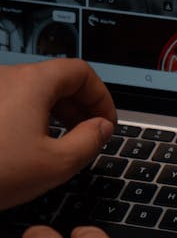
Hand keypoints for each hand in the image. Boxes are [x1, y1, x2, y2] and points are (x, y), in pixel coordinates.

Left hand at [0, 59, 116, 210]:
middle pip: (56, 79)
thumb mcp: (56, 164)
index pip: (80, 72)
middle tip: (89, 135)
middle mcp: (8, 78)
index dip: (101, 97)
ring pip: (33, 92)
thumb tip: (101, 129)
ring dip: (55, 113)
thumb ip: (89, 142)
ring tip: (61, 145)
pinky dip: (30, 118)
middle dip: (80, 106)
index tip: (106, 122)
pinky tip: (30, 148)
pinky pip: (12, 103)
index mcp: (32, 83)